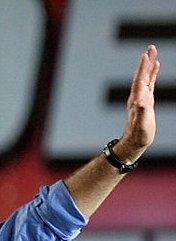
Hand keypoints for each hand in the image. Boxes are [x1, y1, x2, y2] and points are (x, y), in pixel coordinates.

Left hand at [114, 44, 159, 162]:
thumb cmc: (139, 134)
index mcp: (137, 99)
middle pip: (142, 75)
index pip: (140, 80)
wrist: (135, 142)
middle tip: (151, 47)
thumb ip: (141, 112)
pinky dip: (152, 74)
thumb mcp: (141, 124)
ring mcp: (141, 97)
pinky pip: (150, 83)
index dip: (143, 68)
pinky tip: (156, 67)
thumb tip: (141, 102)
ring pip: (146, 77)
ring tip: (153, 52)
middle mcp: (137, 96)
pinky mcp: (146, 100)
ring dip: (149, 65)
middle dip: (147, 61)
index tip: (146, 55)